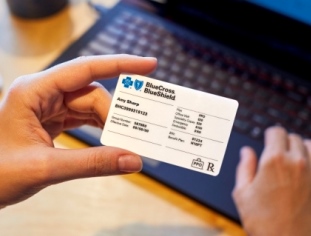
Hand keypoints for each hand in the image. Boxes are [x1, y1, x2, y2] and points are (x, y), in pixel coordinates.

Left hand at [0, 54, 156, 207]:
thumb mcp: (44, 168)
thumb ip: (91, 164)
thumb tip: (132, 160)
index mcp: (33, 91)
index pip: (85, 69)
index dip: (120, 65)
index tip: (149, 65)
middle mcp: (42, 93)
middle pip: (91, 93)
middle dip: (113, 114)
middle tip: (135, 135)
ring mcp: (47, 106)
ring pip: (89, 106)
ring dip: (108, 122)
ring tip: (126, 138)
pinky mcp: (52, 119)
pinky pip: (83, 118)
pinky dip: (99, 128)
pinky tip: (110, 139)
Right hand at [233, 126, 310, 235]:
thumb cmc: (263, 221)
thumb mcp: (243, 193)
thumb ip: (244, 167)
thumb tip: (246, 152)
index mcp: (273, 161)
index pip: (276, 132)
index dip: (269, 135)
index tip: (266, 141)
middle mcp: (296, 162)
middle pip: (293, 137)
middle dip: (282, 142)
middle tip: (275, 154)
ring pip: (309, 145)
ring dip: (300, 148)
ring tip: (290, 160)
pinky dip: (310, 160)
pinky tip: (303, 170)